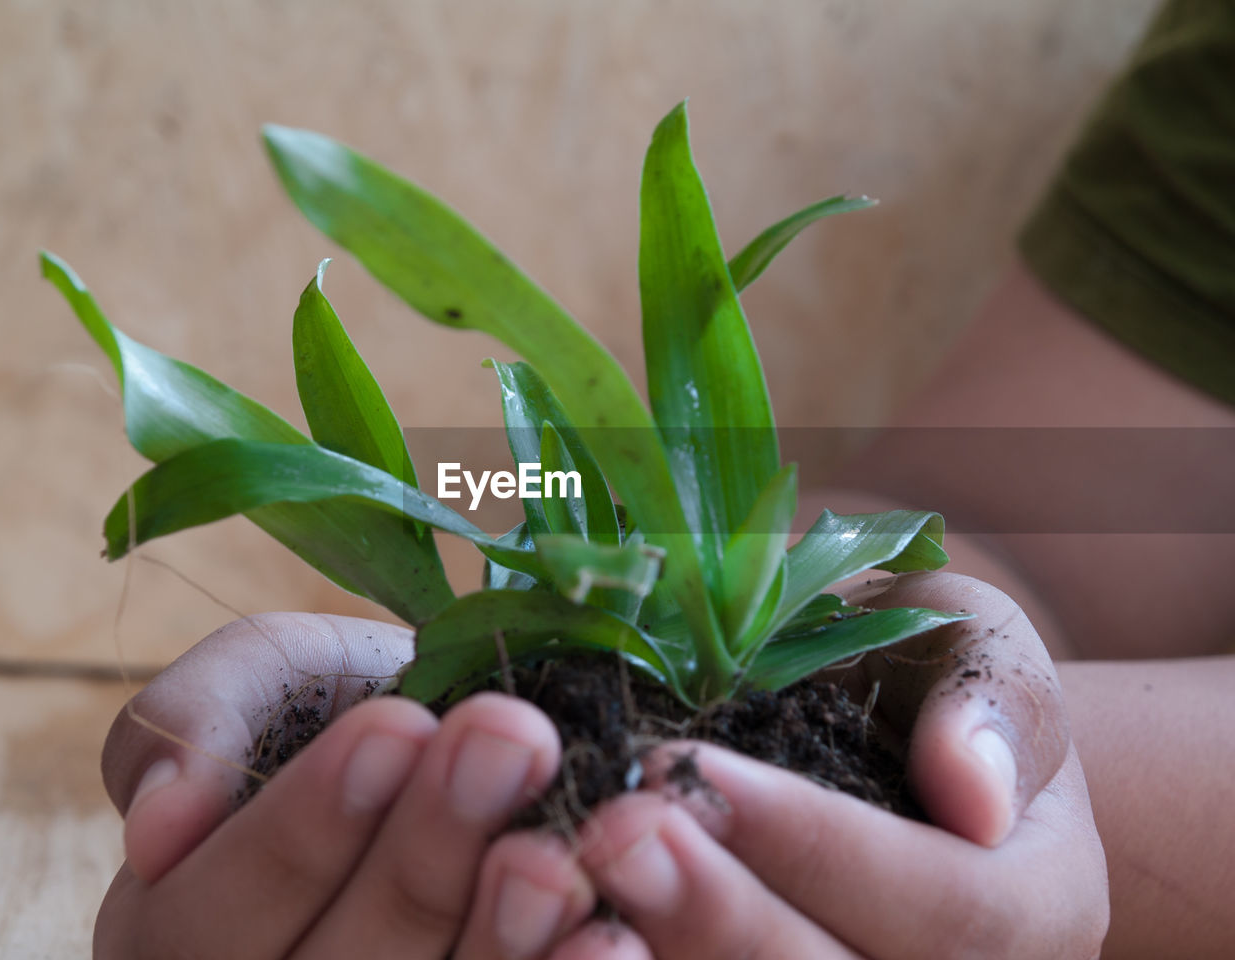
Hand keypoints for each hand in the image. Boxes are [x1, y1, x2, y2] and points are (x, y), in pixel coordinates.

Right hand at [94, 612, 598, 959]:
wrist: (444, 750)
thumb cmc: (337, 710)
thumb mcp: (259, 678)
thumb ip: (192, 720)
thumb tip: (159, 830)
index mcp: (180, 930)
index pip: (214, 909)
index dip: (305, 825)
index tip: (400, 728)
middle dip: (424, 859)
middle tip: (511, 742)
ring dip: (499, 943)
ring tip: (559, 855)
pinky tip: (612, 939)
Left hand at [569, 572, 1108, 958]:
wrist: (899, 743)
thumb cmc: (934, 680)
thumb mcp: (978, 650)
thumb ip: (993, 703)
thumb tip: (971, 790)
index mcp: (1039, 908)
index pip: (946, 909)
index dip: (819, 849)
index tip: (701, 773)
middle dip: (724, 917)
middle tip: (613, 832)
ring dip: (672, 953)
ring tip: (578, 875)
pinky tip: (570, 927)